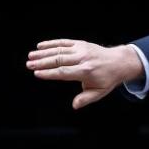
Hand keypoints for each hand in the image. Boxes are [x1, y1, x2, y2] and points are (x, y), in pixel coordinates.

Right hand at [26, 39, 143, 109]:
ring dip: (43, 53)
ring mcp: (81, 49)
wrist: (119, 62)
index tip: (37, 74)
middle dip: (42, 62)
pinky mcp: (80, 43)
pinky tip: (40, 46)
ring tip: (31, 56)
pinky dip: (51, 43)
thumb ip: (85, 99)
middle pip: (59, 60)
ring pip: (59, 50)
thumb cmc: (107, 78)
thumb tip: (74, 106)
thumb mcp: (99, 92)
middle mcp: (83, 58)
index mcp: (86, 71)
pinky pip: (64, 42)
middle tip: (29, 65)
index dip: (49, 73)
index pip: (64, 72)